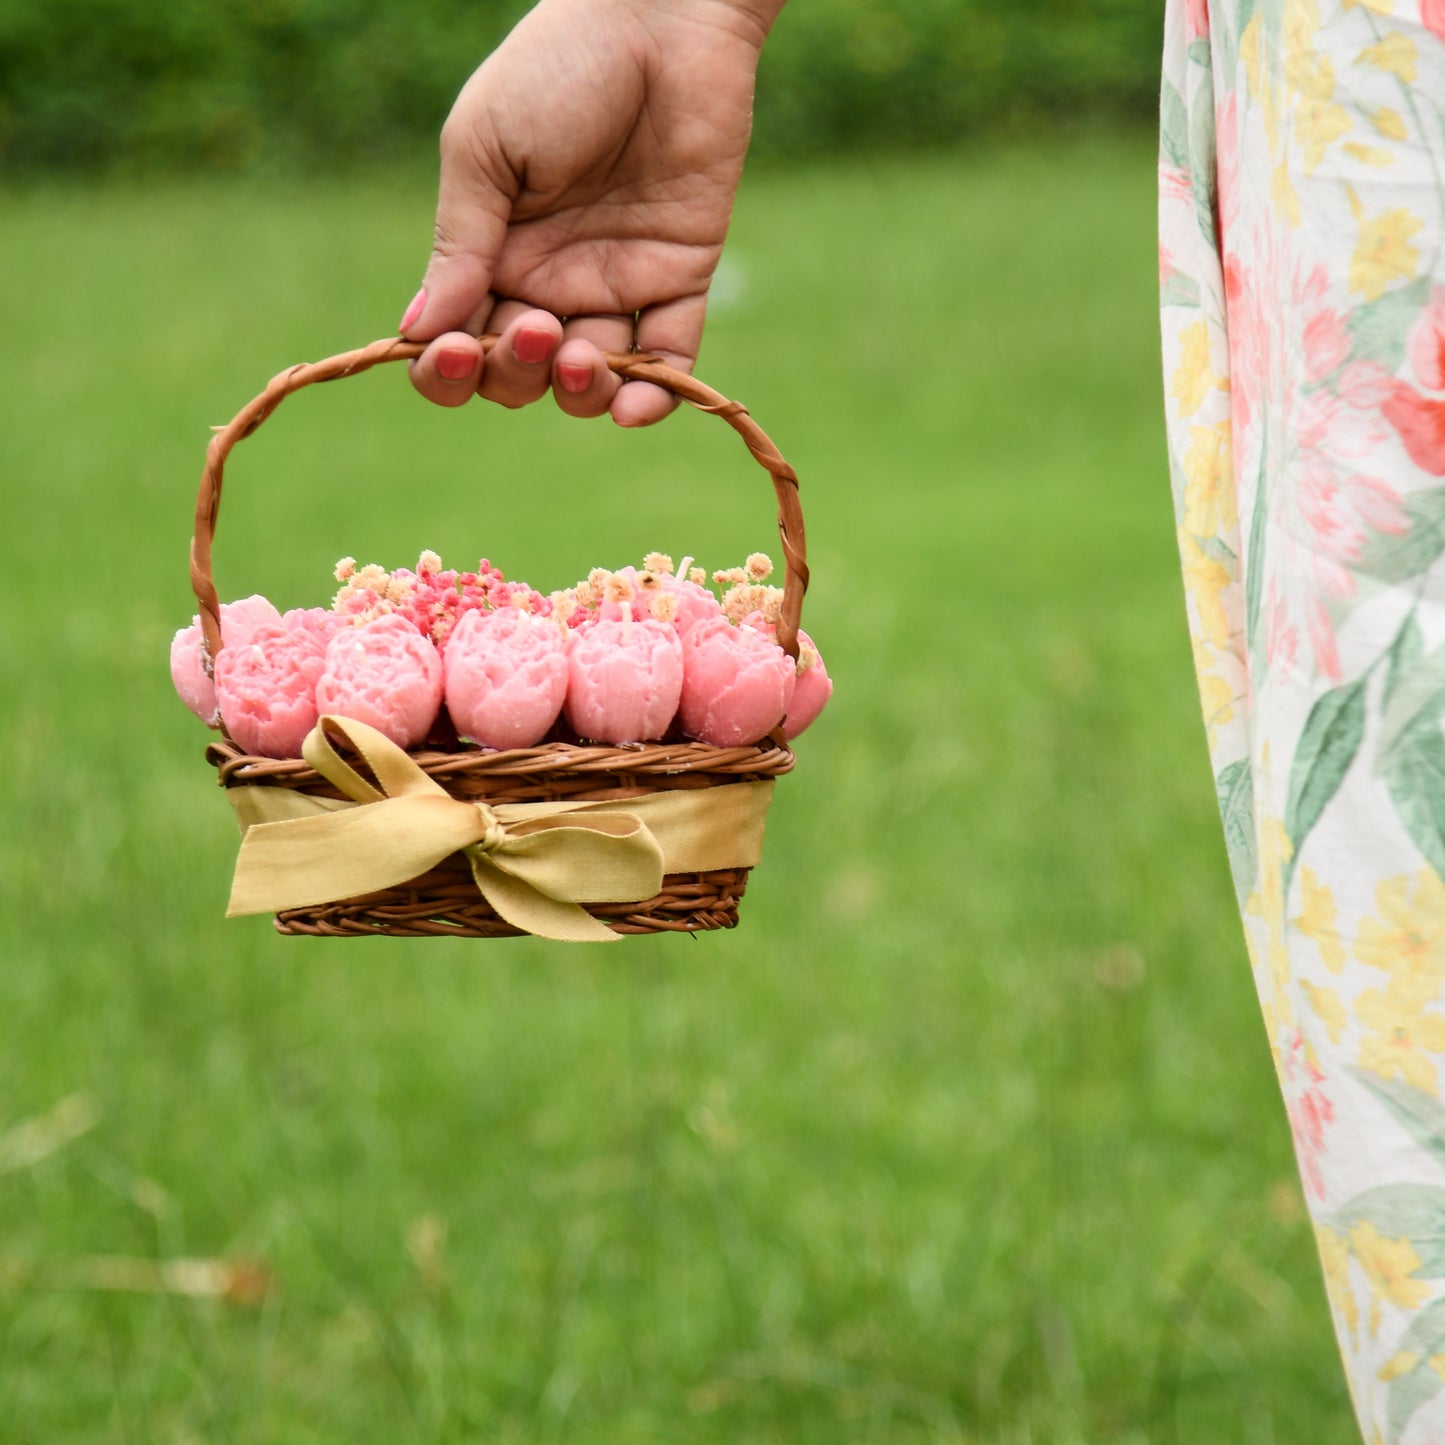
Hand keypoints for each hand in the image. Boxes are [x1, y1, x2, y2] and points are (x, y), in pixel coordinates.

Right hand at [402, 0, 781, 424]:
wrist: (659, 17)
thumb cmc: (557, 66)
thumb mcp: (484, 150)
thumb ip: (458, 244)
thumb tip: (415, 333)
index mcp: (490, 253)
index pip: (458, 344)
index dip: (449, 370)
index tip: (452, 353)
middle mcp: (549, 281)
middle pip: (519, 375)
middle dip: (516, 373)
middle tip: (536, 323)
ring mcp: (616, 285)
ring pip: (589, 382)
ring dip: (578, 391)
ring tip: (581, 355)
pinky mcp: (681, 279)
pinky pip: (668, 363)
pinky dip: (652, 398)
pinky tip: (632, 405)